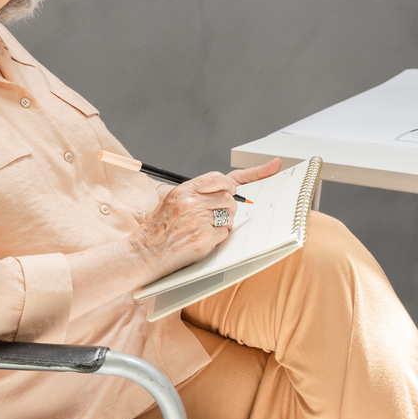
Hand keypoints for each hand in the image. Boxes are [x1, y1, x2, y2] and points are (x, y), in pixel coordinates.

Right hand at [130, 156, 281, 282]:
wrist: (144, 252)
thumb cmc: (158, 229)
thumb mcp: (171, 202)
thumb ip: (194, 193)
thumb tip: (226, 191)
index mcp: (184, 190)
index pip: (221, 177)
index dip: (252, 173)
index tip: (274, 166)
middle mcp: (191, 201)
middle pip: (230, 198)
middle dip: (228, 209)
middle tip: (215, 217)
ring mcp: (197, 219)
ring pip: (229, 216)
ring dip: (223, 224)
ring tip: (203, 230)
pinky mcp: (203, 238)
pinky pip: (224, 235)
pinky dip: (217, 239)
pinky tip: (201, 241)